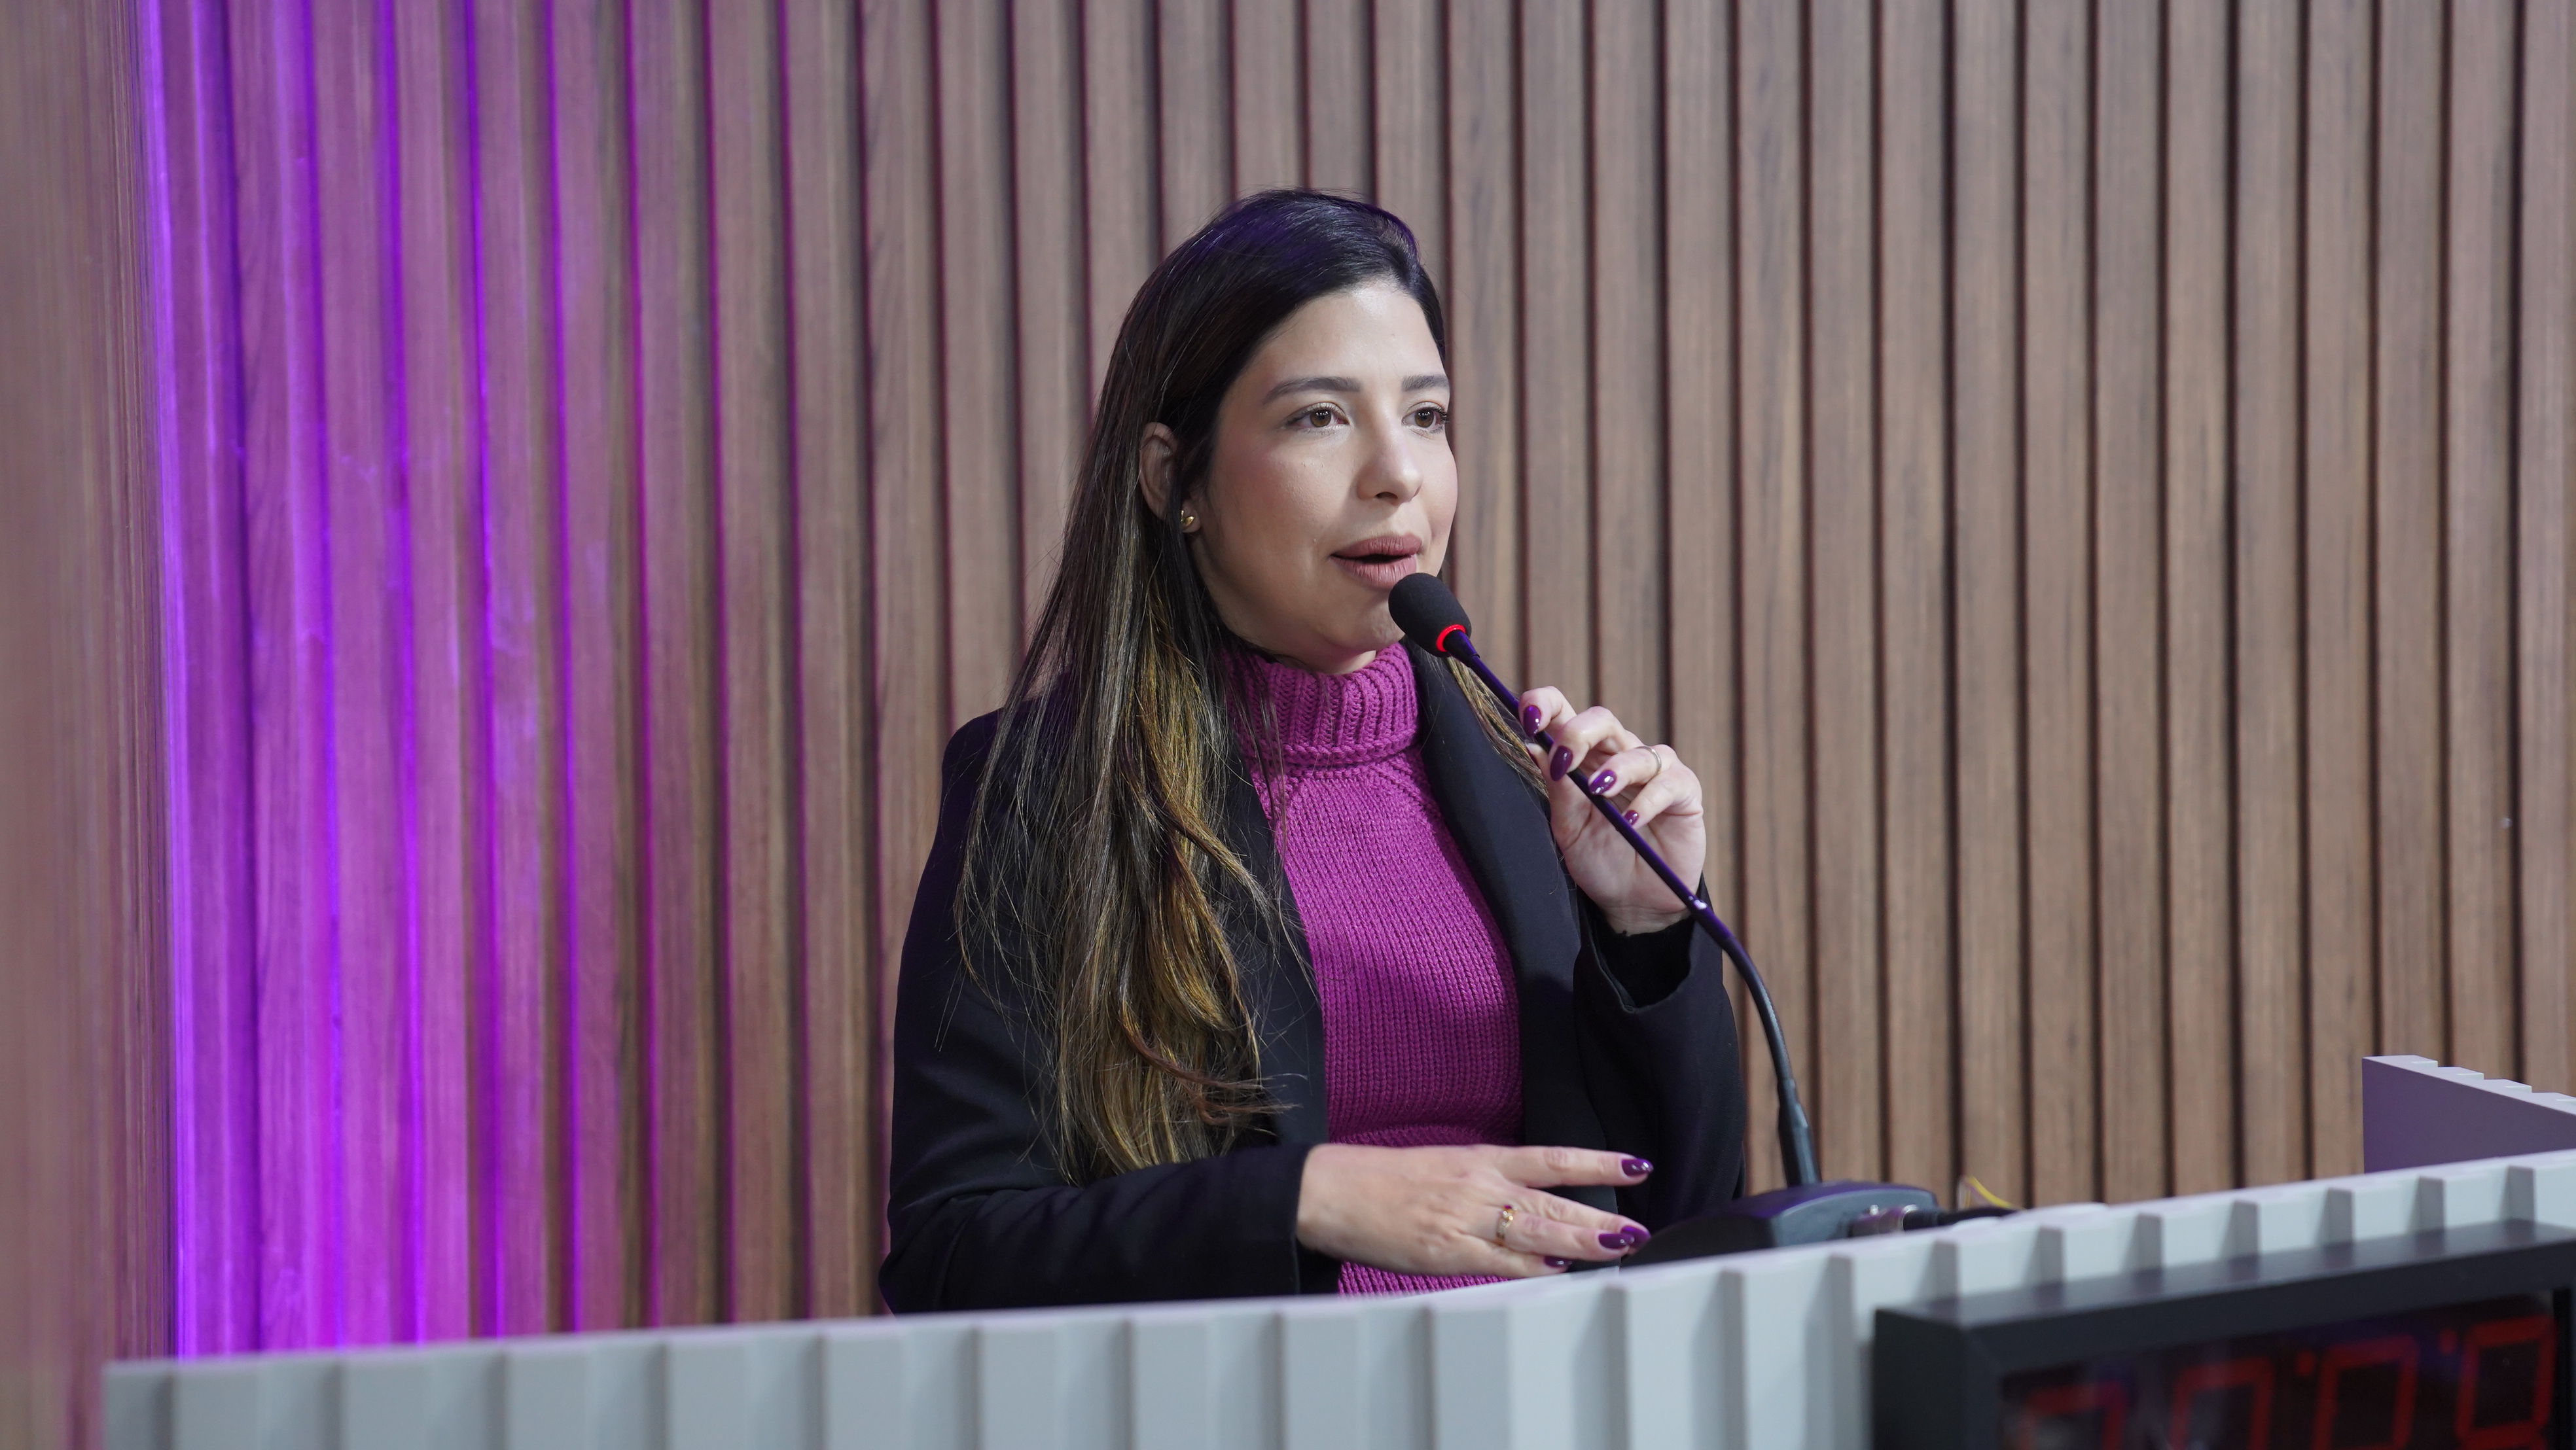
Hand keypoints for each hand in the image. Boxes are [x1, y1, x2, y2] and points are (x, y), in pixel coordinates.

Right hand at [1294, 1143, 1654, 1276]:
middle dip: (1601, 1215)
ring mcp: (1465, 1219)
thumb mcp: (1444, 1166)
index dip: (1597, 1163)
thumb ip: (1488, 1185)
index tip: (1636, 1165)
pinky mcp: (1447, 1252)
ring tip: (1619, 1247)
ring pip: (1537, 1231)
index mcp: (1480, 1159)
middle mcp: (1480, 1186)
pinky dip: (1533, 1267)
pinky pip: (1500, 1263)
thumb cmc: (1385, 1180)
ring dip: (1581, 1241)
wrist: (1333, 1191)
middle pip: (1554, 1200)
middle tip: (1640, 1228)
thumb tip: (1530, 1202)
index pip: (1552, 1158)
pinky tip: (1560, 1271)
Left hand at [1518, 689, 1704, 934]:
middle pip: (1601, 720)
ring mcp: (1653, 771)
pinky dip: (1647, 801)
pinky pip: (1668, 782)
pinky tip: (1631, 822)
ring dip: (1616, 768)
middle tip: (1564, 761)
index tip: (1528, 719)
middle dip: (1579, 733)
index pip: (1564, 713)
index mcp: (1584, 758)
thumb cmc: (1598, 860)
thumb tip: (1534, 746)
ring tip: (1600, 792)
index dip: (1545, 705)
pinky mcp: (1684, 791)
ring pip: (1637, 750)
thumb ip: (1558, 789)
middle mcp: (1618, 755)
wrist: (1634, 901)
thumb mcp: (1569, 828)